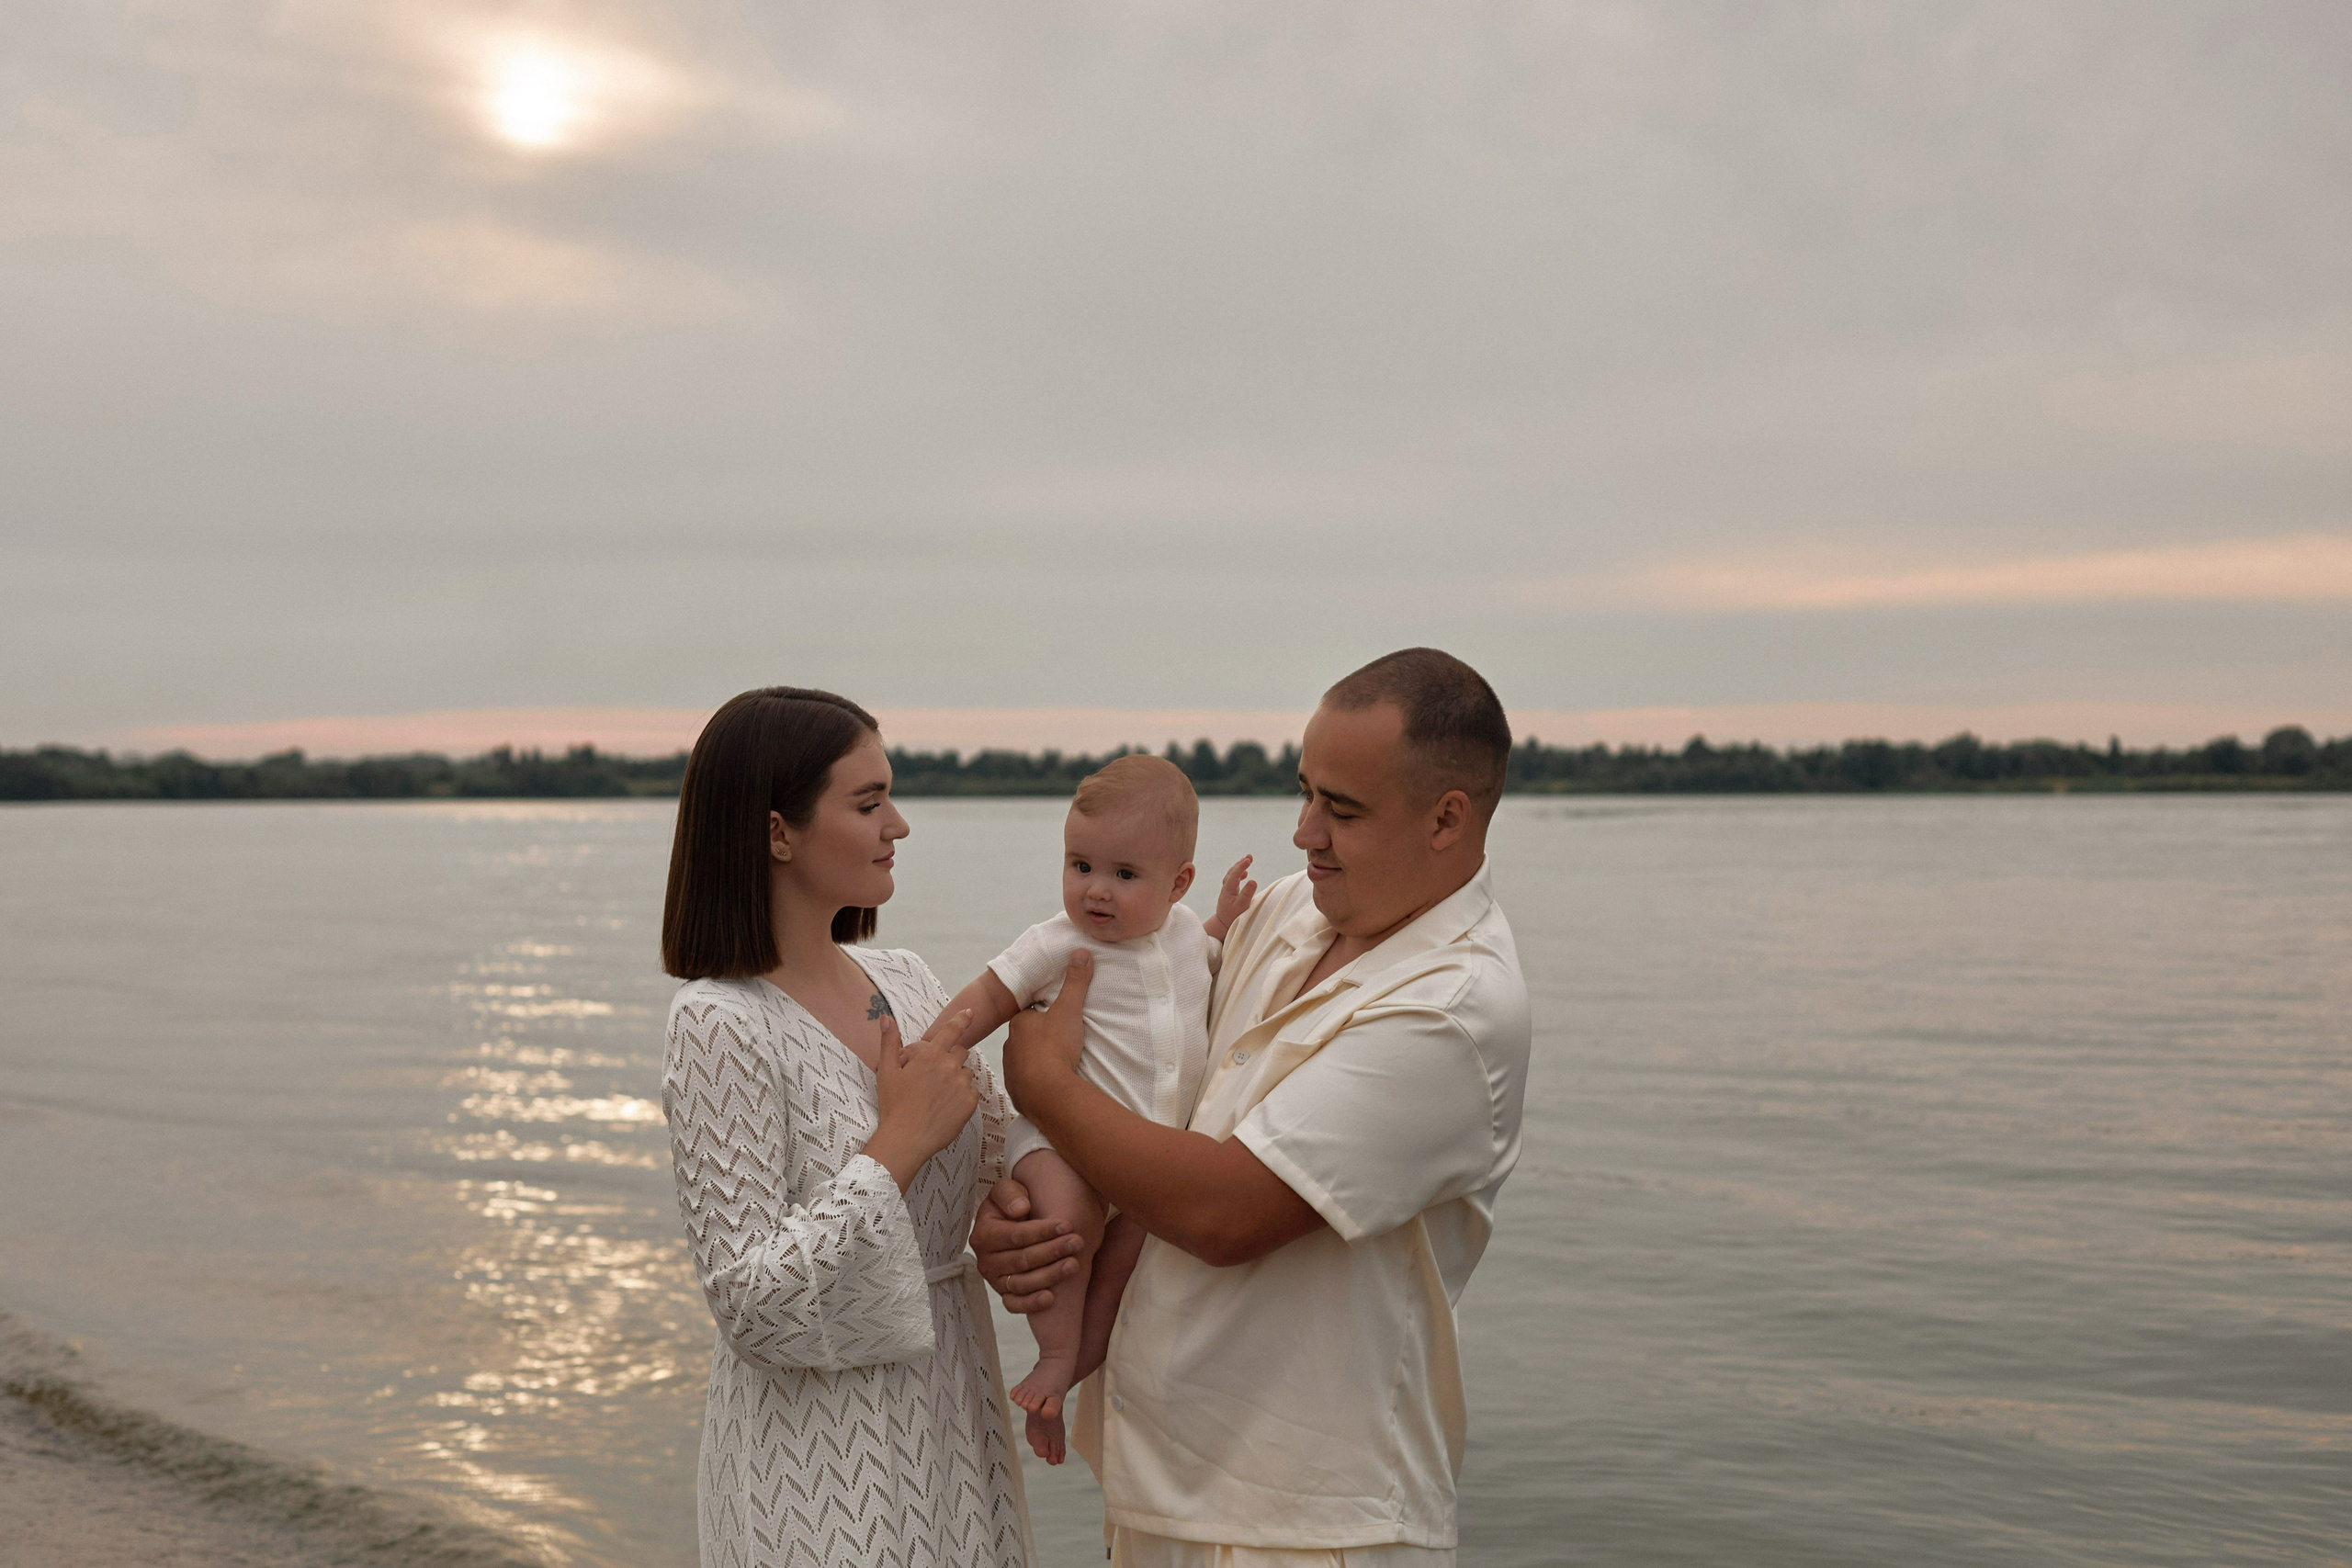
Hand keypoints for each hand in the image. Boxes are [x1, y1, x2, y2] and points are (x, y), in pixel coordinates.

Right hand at [863, 1009, 978, 1190]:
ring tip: (938, 1095)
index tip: (970, 1012)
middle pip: (961, 1053)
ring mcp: (962, 1085)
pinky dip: (962, 1096)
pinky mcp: (970, 1103)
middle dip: (951, 1059)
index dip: (962, 1019)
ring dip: (957, 1079)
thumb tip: (886, 1018)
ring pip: (966, 1074)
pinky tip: (947, 1106)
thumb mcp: (886, 1072)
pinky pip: (972, 1092)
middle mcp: (950, 1067)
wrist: (906, 1139)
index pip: (952, 1030)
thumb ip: (889, 1042)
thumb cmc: (894, 1105)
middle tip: (935, 1076)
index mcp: (931, 1056)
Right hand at [971, 1177, 1083, 1311]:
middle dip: (1051, 1251)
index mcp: (983, 1234)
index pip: (1015, 1236)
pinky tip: (1051, 1298)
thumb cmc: (1012, 1204)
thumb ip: (1010, 1194)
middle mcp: (985, 1261)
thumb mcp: (1007, 1190)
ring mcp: (995, 1280)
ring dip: (1049, 1276)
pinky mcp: (1005, 1294)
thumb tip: (1020, 1209)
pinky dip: (1031, 1304)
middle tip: (1077, 1242)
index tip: (1066, 1225)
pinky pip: (1015, 1305)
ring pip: (1022, 1284)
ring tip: (1074, 1265)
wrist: (1012, 1221)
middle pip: (1021, 1260)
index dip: (1041, 1231)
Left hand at [1003, 951, 1089, 1111]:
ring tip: (1058, 1064)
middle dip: (1040, 1039)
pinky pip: (1025, 1082)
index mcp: (1019, 1024)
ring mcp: (1010, 1070)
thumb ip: (1075, 982)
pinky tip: (1050, 1083)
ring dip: (1037, 1061)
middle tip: (1062, 1043)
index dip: (1044, 1016)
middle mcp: (1009, 1045)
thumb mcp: (1069, 1010)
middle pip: (1026, 1038)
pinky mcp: (1015, 1090)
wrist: (1048, 1092)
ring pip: (1024, 1060)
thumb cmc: (1055, 1047)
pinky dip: (1035, 1082)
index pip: (1030, 1014)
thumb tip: (1081, 953)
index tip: (1058, 1020)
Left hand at [1205, 853, 1256, 940]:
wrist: (1222, 926)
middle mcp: (1226, 889)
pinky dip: (1238, 875)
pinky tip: (1245, 875)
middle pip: (1231, 872)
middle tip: (1249, 857)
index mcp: (1228, 890)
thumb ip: (1247, 894)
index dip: (1241, 866)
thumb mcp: (1241, 907)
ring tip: (1247, 861)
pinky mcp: (1229, 894)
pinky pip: (1233, 880)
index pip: (1234, 874)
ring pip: (1231, 875)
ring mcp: (1227, 891)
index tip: (1249, 859)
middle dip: (1240, 864)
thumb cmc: (1232, 918)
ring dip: (1239, 868)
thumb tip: (1253, 880)